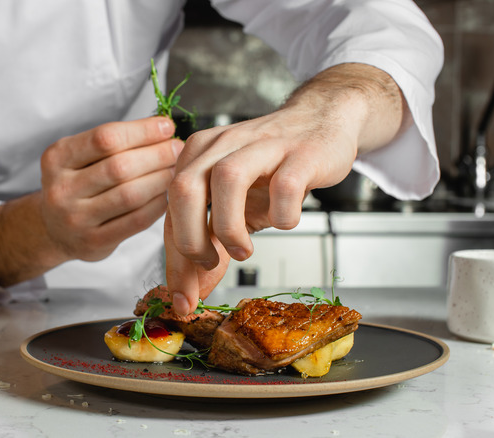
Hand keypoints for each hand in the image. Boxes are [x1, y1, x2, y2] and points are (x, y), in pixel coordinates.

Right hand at [0, 116, 182, 286]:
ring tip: (175, 170)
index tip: (166, 126)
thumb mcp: (81, 156)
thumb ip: (115, 142)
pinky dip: (157, 205)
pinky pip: (136, 221)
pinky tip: (166, 195)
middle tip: (177, 149)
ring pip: (130, 195)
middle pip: (120, 166)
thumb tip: (162, 129)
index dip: (142, 131)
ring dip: (160, 179)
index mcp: (57, 157)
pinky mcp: (94, 242)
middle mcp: (61, 188)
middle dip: (156, 155)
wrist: (56, 230)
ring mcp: (76, 219)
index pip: (106, 137)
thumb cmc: (79, 183)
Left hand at [165, 63, 409, 313]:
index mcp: (197, 155)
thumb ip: (209, 244)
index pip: (172, 210)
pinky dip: (282, 214)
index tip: (182, 301)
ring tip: (242, 251)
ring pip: (227, 178)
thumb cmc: (271, 168)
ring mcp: (262, 146)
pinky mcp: (300, 153)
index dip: (173, 260)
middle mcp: (223, 145)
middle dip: (189, 238)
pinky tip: (284, 222)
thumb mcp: (233, 205)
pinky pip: (285, 185)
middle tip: (208, 265)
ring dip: (229, 226)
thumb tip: (188, 295)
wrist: (321, 122)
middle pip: (184, 187)